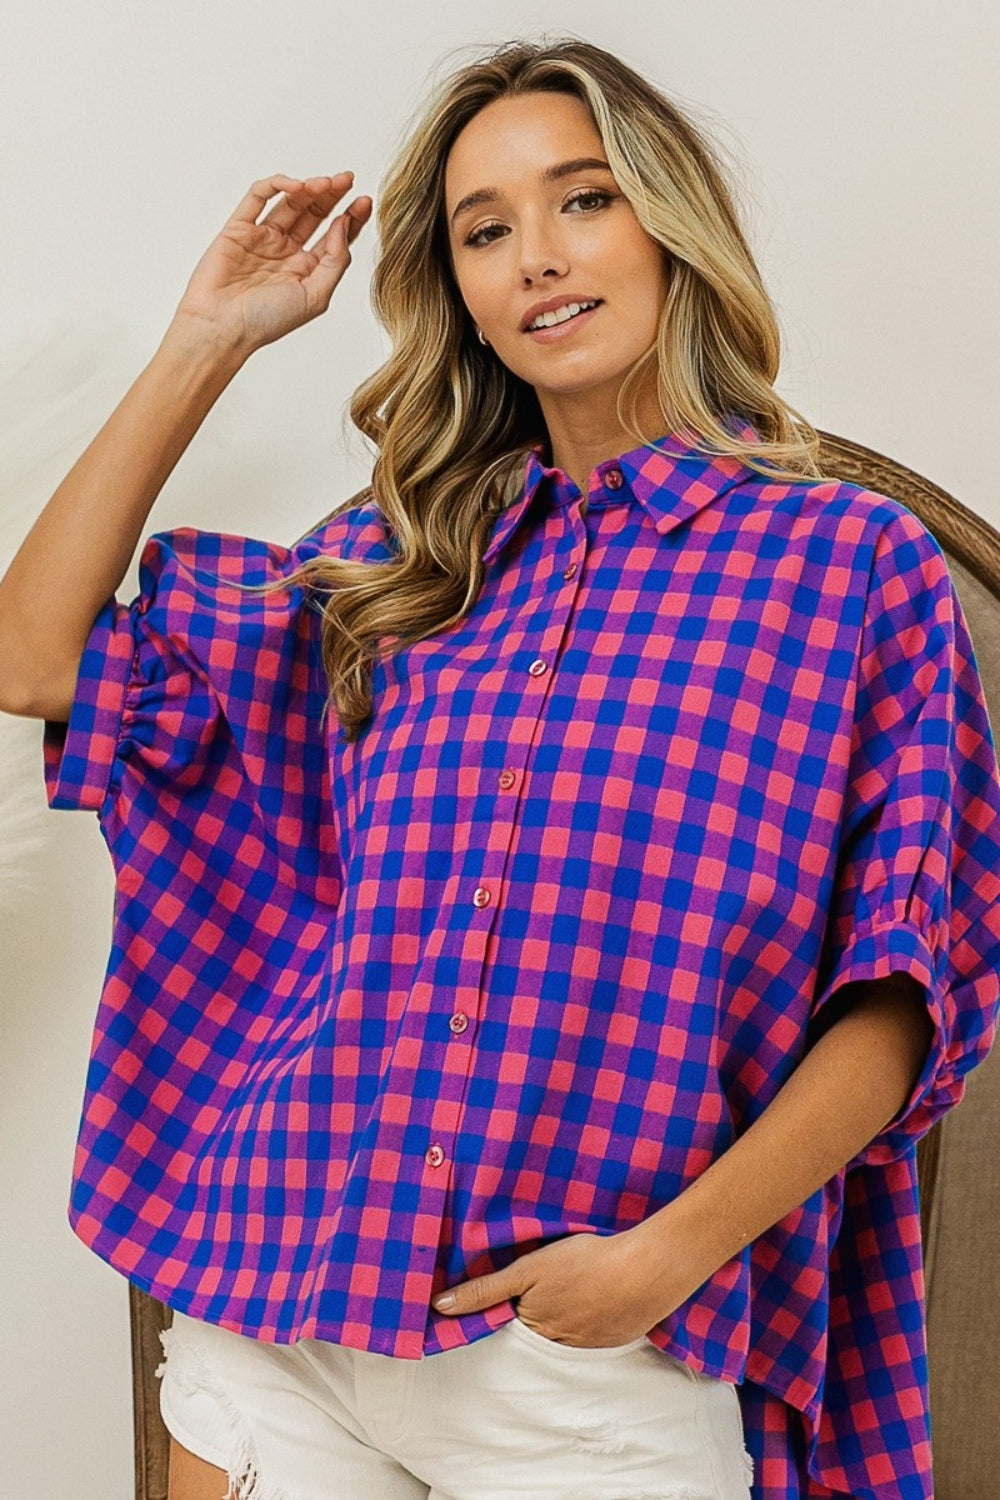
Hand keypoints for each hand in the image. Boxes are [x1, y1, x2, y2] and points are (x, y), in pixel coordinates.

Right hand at [171, 173, 372, 356]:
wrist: (222, 327)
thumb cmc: (266, 321)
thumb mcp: (316, 296)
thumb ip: (335, 260)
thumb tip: (343, 224)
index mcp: (306, 271)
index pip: (334, 237)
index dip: (351, 218)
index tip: (365, 201)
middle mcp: (286, 252)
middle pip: (314, 214)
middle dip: (333, 195)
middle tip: (348, 179)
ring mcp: (262, 238)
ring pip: (290, 202)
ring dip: (309, 188)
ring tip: (326, 182)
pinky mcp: (238, 227)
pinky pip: (258, 197)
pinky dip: (277, 185)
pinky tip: (296, 186)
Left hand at [431, 1226, 688, 1348]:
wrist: (646, 1271)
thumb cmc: (585, 1263)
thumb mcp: (529, 1269)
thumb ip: (486, 1289)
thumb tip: (439, 1307)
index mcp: (535, 1325)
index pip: (509, 1321)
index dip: (507, 1305)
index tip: (508, 1293)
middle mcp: (558, 1343)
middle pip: (538, 1328)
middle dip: (537, 1311)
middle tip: (551, 1284)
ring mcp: (591, 1343)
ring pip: (566, 1330)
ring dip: (566, 1314)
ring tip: (575, 1287)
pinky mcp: (616, 1338)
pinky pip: (595, 1331)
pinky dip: (593, 1316)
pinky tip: (599, 1295)